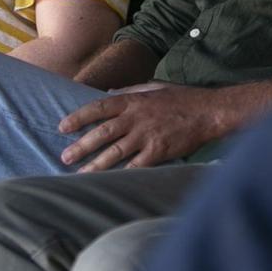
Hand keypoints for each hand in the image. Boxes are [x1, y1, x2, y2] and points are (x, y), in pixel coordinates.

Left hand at [58, 86, 225, 170]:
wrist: (209, 112)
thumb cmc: (182, 98)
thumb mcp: (154, 87)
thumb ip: (131, 91)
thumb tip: (110, 93)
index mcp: (133, 101)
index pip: (99, 108)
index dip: (79, 117)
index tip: (63, 127)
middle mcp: (136, 118)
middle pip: (102, 133)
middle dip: (81, 146)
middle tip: (65, 157)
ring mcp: (147, 136)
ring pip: (115, 153)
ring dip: (95, 165)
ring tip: (79, 175)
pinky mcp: (159, 152)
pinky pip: (136, 166)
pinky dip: (122, 174)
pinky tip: (110, 183)